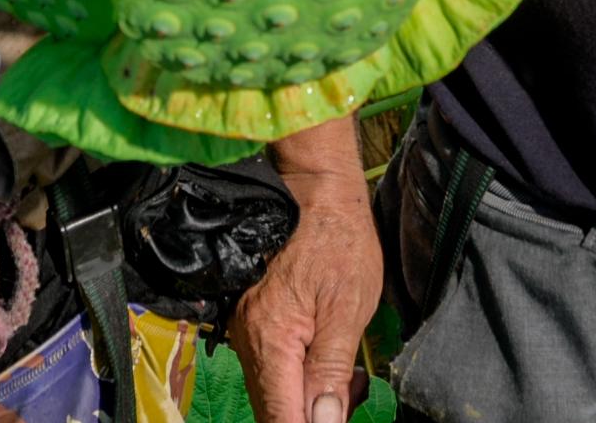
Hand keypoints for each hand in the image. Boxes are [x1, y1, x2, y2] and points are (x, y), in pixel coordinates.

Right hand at [231, 160, 381, 422]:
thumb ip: (331, 372)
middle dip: (310, 418)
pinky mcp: (252, 324)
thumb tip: (324, 422)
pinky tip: (329, 367)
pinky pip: (272, 371)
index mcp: (271, 339)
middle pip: (273, 411)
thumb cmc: (340, 245)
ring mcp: (246, 332)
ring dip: (306, 402)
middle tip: (350, 402)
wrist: (317, 195)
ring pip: (272, 394)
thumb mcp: (348, 310)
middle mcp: (248, 340)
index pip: (281, 416)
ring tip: (348, 386)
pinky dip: (299, 380)